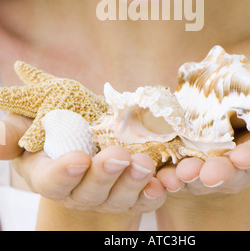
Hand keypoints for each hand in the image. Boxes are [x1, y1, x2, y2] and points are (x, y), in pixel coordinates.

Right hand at [0, 113, 165, 215]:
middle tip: (118, 156)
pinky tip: (163, 182)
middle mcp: (79, 190)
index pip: (53, 182)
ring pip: (121, 196)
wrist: (86, 132)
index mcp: (50, 175)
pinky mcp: (133, 190)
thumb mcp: (27, 124)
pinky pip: (145, 196)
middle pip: (90, 192)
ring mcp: (109, 193)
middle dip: (105, 176)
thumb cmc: (51, 127)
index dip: (64, 173)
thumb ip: (12, 131)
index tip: (78, 159)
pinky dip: (155, 190)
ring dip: (134, 183)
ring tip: (144, 164)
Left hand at [157, 103, 249, 195]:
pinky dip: (168, 178)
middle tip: (207, 173)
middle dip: (218, 174)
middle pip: (229, 174)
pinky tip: (162, 176)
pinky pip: (176, 176)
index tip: (241, 157)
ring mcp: (211, 170)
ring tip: (180, 174)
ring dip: (190, 177)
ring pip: (200, 178)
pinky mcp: (186, 167)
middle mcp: (238, 167)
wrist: (219, 116)